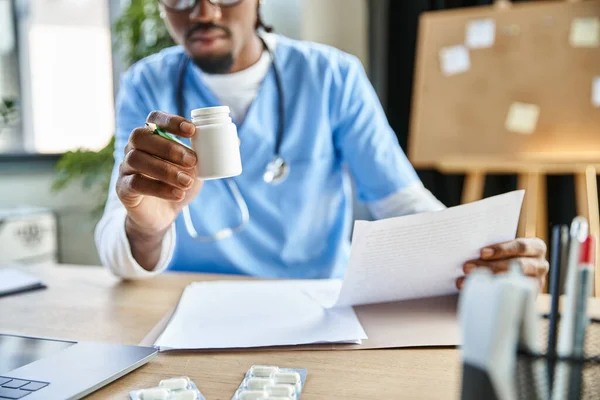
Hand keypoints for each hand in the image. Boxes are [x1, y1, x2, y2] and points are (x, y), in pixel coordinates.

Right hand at [117, 111, 202, 268]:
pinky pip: (136, 183)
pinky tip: (178, 194)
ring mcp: (125, 167)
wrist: (163, 214)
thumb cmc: (179, 182)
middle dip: (169, 147)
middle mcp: (133, 147)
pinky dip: (159, 188)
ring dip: (165, 170)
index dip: (171, 121)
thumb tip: (236, 141)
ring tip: (187, 182)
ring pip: (137, 159)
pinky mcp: (123, 188)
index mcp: (151, 136)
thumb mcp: (197, 168)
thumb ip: (211, 154)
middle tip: (193, 161)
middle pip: (141, 137)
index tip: (192, 131)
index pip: (154, 118)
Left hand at [457, 238, 548, 290]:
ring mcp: (536, 282)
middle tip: (467, 267)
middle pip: (516, 265)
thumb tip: (469, 248)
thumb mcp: (503, 249)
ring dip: (486, 281)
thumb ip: (493, 248)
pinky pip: (510, 297)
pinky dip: (490, 294)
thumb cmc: (504, 255)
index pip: (521, 247)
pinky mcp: (528, 298)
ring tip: (464, 281)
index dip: (501, 249)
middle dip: (490, 266)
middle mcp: (540, 265)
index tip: (482, 253)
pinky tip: (474, 292)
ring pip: (512, 282)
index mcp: (536, 247)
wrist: (512, 273)